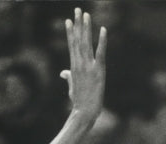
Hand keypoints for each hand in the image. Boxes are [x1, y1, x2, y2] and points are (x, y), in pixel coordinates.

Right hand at [60, 8, 106, 125]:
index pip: (72, 45)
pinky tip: (103, 29)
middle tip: (77, 10)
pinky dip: (102, 41)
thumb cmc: (79, 101)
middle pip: (78, 40)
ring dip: (86, 28)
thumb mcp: (72, 86)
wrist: (84, 112)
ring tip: (85, 15)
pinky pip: (101, 52)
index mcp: (73, 66)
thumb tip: (63, 72)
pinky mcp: (98, 71)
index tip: (69, 20)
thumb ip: (68, 76)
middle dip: (78, 24)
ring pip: (87, 43)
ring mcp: (88, 67)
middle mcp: (80, 64)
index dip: (71, 32)